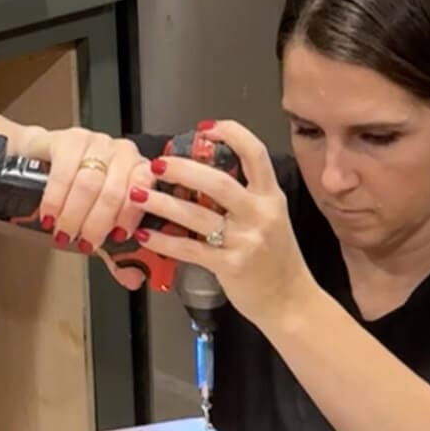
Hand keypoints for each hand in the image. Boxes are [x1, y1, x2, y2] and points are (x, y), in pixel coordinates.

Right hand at [31, 127, 154, 289]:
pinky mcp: (67, 139)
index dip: (130, 217)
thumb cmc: (80, 195)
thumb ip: (120, 252)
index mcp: (140, 171)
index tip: (117, 237)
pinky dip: (56, 199)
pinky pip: (63, 172)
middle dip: (97, 223)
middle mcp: (122, 153)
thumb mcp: (102, 224)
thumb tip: (134, 278)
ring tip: (65, 232)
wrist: (44, 162)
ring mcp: (96, 142)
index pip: (144, 190)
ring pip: (89, 183)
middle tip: (84, 242)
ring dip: (75, 215)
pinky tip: (51, 215)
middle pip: (115, 191)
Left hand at [130, 120, 315, 329]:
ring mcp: (246, 241)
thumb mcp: (271, 219)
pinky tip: (145, 234)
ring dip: (163, 203)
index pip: (255, 153)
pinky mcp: (232, 266)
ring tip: (138, 195)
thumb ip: (244, 197)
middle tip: (157, 165)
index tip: (204, 129)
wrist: (291, 301)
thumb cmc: (276, 259)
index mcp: (271, 197)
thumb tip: (201, 176)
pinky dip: (165, 240)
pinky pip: (191, 249)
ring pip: (198, 215)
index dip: (230, 133)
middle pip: (218, 182)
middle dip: (182, 170)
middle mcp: (260, 214)